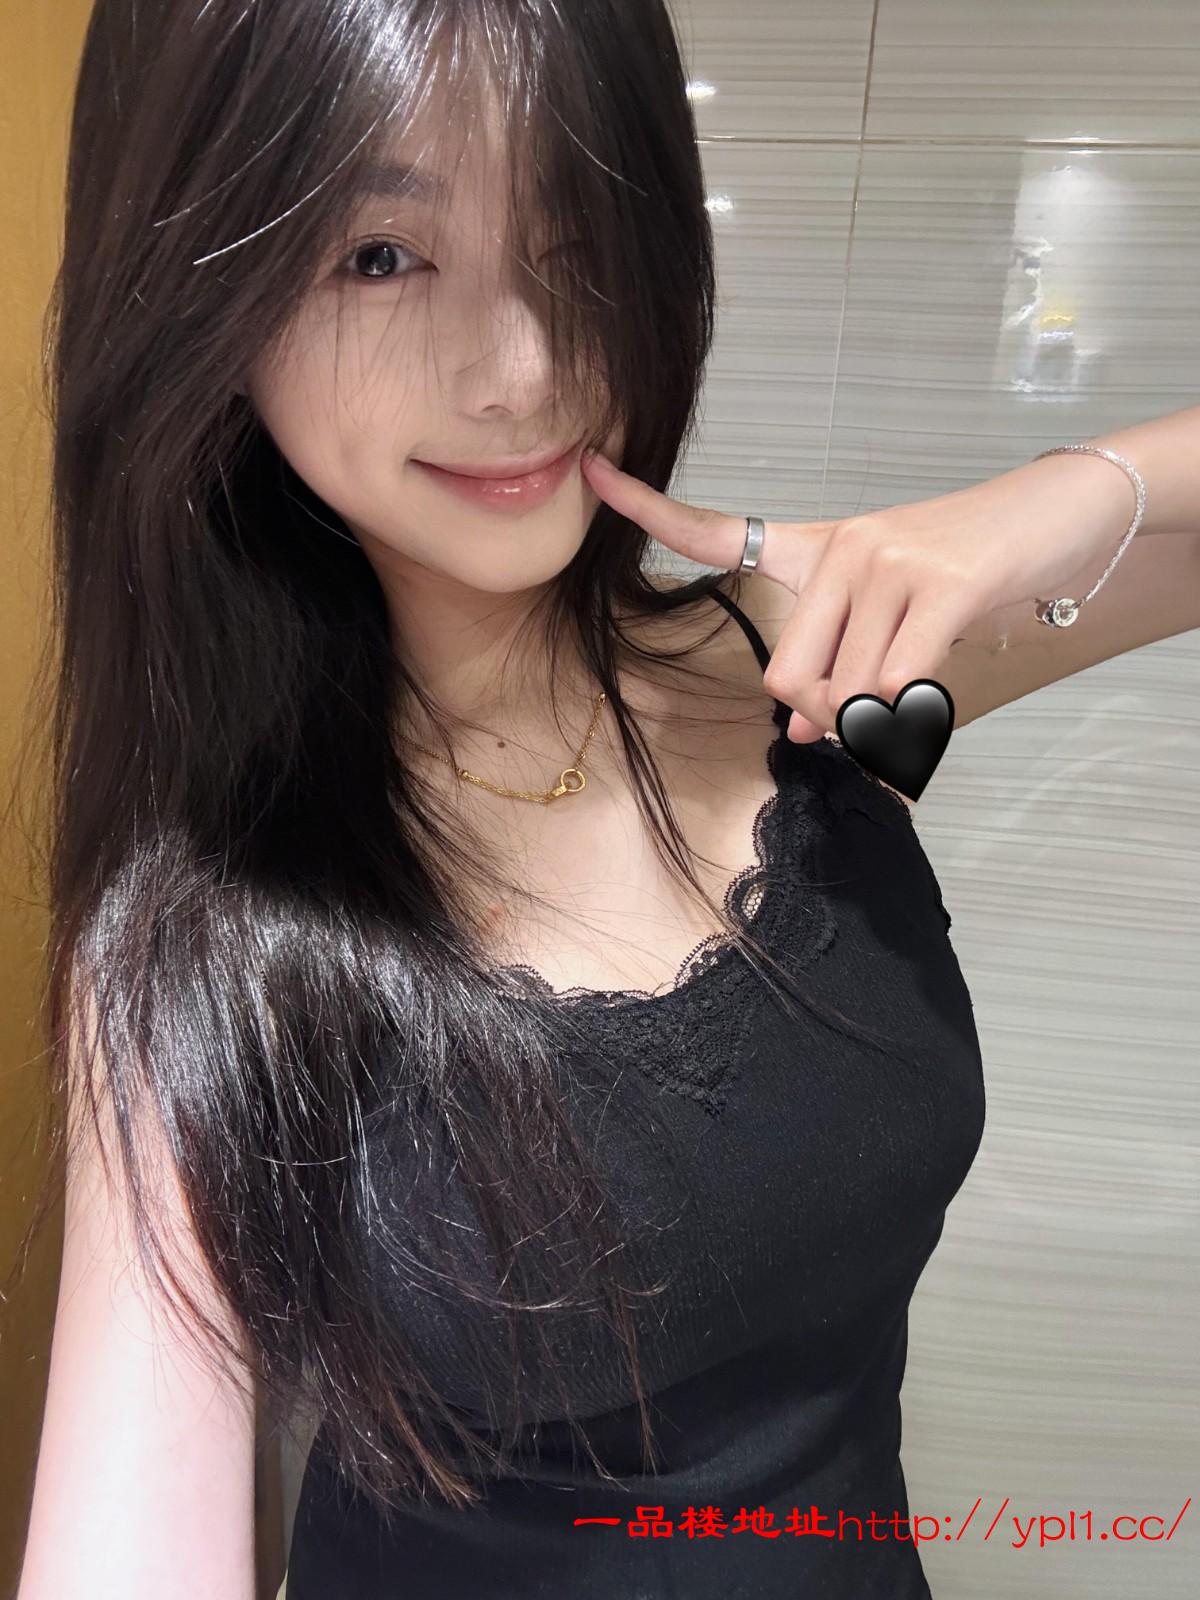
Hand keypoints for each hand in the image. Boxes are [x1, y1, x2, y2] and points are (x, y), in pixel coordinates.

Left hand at [581, 448, 1133, 741]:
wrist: (1054, 517)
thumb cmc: (961, 569)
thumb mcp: (885, 616)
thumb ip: (834, 668)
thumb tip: (800, 734)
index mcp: (814, 548)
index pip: (716, 530)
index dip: (649, 509)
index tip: (590, 471)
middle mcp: (842, 550)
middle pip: (788, 677)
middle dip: (821, 715)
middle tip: (864, 707)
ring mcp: (890, 565)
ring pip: (848, 693)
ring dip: (879, 717)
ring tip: (919, 676)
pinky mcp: (942, 589)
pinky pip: (898, 687)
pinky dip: (911, 716)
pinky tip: (929, 698)